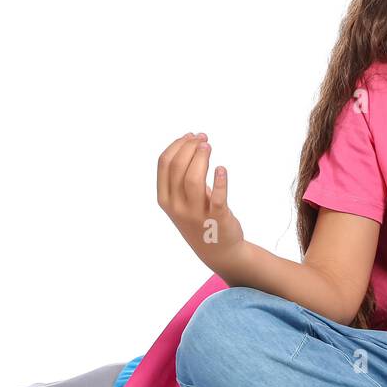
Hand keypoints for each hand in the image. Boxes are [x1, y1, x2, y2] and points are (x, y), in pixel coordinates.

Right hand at [156, 132, 246, 272]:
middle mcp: (177, 207)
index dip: (177, 145)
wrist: (218, 250)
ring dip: (201, 158)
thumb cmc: (201, 218)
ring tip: (209, 146)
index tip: (191, 136)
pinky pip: (218, 198)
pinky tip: (222, 169)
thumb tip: (191, 142)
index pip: (164, 164)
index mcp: (165, 199)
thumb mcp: (182, 200)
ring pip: (193, 179)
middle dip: (190, 148)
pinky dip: (220, 181)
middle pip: (178, 168)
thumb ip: (181, 176)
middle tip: (203, 139)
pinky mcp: (217, 219)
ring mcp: (195, 214)